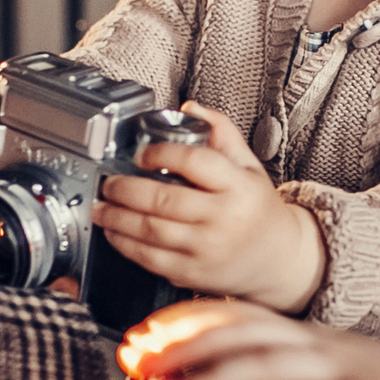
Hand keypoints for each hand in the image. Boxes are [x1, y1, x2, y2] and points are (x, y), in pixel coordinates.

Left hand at [92, 104, 327, 313]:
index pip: (196, 163)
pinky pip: (151, 259)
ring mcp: (207, 249)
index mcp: (239, 187)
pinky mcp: (193, 273)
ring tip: (101, 206)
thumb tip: (190, 106)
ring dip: (117, 218)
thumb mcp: (249, 166)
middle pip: (164, 200)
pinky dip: (125, 245)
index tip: (142, 153)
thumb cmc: (257, 209)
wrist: (278, 260)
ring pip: (151, 231)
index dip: (162, 153)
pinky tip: (114, 232)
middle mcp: (223, 219)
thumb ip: (221, 133)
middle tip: (109, 183)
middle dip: (125, 190)